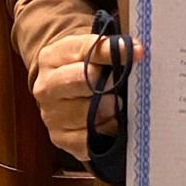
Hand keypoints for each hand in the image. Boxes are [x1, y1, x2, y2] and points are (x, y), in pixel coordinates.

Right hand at [32, 31, 144, 159]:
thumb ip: (110, 47)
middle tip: (118, 84)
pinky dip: (106, 130)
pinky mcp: (60, 139)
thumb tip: (138, 50)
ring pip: (94, 112)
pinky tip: (106, 121)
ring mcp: (51, 115)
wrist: (65, 92)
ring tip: (112, 104)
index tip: (139, 52)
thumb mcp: (90, 49)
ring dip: (111, 109)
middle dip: (110, 82)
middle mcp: (46, 86)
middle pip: (88, 80)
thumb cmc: (83, 66)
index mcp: (52, 57)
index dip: (115, 51)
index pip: (87, 50)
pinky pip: (92, 138)